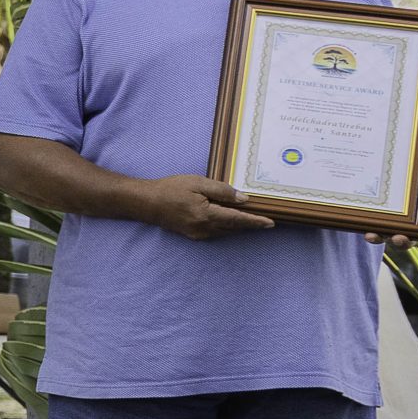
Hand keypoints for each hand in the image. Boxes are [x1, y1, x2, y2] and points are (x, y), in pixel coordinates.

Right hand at [138, 175, 275, 240]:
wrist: (147, 203)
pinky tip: (230, 220)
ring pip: (226, 231)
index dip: (255, 221)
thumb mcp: (197, 183)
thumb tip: (243, 199)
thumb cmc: (171, 189)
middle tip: (266, 220)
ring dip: (239, 226)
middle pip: (234, 228)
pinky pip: (216, 232)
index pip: (237, 219)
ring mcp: (198, 234)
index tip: (270, 223)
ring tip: (252, 220)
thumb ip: (222, 191)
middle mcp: (204, 228)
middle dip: (250, 224)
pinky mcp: (193, 235)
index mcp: (206, 214)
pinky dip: (226, 227)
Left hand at [366, 144, 417, 250]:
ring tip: (372, 236)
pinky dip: (369, 230)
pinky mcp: (379, 215)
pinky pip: (375, 226)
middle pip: (413, 236)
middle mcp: (414, 216)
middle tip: (399, 238)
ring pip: (391, 235)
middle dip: (406, 241)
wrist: (401, 154)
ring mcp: (396, 217)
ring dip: (382, 239)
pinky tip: (361, 228)